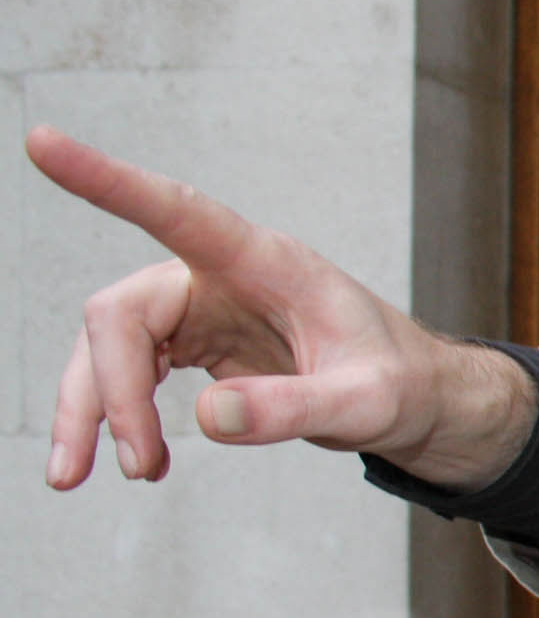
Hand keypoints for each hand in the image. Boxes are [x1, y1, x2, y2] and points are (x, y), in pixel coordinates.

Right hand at [27, 125, 535, 489]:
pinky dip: (122, 416)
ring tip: (117, 475)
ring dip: (98, 412)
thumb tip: (208, 417)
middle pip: (120, 314)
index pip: (177, 211)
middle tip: (135, 464)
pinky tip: (145, 460)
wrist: (417, 400)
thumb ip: (294, 408)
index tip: (42, 142)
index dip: (108, 180)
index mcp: (265, 262)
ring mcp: (202, 307)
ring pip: (110, 347)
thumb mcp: (364, 404)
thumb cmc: (402, 384)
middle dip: (110, 391)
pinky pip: (129, 370)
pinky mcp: (196, 341)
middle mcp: (221, 275)